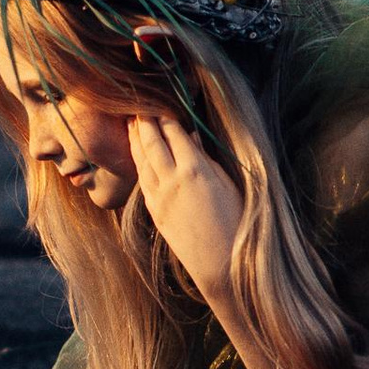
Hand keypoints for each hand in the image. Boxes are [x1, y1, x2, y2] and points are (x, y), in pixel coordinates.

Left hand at [128, 108, 241, 305]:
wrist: (221, 266)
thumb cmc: (236, 224)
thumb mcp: (228, 184)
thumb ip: (207, 158)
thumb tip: (191, 136)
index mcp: (195, 170)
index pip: (175, 132)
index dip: (166, 115)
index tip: (161, 101)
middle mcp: (172, 180)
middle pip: (152, 141)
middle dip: (144, 121)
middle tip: (138, 104)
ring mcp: (159, 197)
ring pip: (142, 159)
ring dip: (135, 138)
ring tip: (131, 121)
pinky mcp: (154, 211)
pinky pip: (142, 179)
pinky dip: (139, 161)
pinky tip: (138, 153)